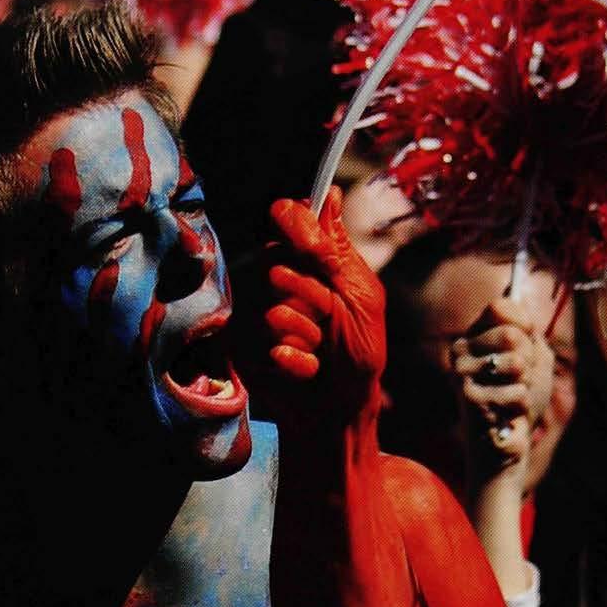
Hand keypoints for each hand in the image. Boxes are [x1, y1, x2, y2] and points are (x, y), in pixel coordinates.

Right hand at [265, 186, 387, 418]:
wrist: (338, 411)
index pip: (290, 222)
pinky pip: (268, 342)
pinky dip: (297, 358)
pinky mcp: (246, 349)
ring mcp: (260, 315)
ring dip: (306, 330)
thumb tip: (327, 195)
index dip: (292, 221)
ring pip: (274, 305)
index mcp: (311, 264)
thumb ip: (337, 251)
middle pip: (276, 260)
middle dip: (309, 291)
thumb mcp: (360, 296)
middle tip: (326, 313)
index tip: (294, 229)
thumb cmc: (358, 354)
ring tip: (320, 347)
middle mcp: (280, 284)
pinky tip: (309, 367)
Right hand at [452, 298, 552, 482]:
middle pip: (512, 334)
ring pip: (517, 362)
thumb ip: (530, 331)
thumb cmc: (519, 402)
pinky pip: (517, 391)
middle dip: (528, 362)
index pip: (500, 307)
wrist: (507, 444)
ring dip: (525, 384)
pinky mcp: (469, 398)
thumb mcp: (534, 359)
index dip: (524, 325)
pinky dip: (521, 405)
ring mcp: (461, 374)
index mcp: (473, 338)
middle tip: (518, 381)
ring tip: (511, 398)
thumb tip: (512, 303)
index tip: (526, 343)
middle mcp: (460, 351)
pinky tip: (506, 415)